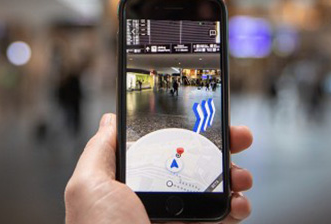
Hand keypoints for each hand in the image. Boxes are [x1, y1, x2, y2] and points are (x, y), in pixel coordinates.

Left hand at [65, 113, 253, 222]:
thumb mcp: (88, 187)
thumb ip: (99, 152)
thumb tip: (110, 121)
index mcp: (126, 186)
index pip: (158, 149)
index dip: (182, 132)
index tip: (203, 117)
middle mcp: (151, 202)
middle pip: (192, 166)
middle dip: (219, 149)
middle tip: (239, 138)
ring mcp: (175, 222)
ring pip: (212, 192)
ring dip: (233, 177)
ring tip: (241, 177)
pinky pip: (222, 219)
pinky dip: (236, 208)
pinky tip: (238, 204)